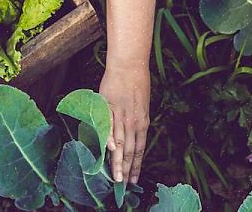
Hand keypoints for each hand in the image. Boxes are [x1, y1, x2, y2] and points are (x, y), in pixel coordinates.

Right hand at [99, 64, 150, 183]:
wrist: (128, 65)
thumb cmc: (136, 83)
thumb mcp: (142, 105)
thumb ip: (137, 121)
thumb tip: (134, 136)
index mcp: (142, 122)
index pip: (140, 149)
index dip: (137, 165)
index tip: (134, 179)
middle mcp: (134, 121)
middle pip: (130, 150)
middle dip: (127, 170)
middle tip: (124, 186)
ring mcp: (122, 115)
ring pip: (120, 142)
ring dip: (118, 161)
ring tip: (116, 177)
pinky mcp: (110, 107)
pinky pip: (108, 126)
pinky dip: (109, 138)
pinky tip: (109, 151)